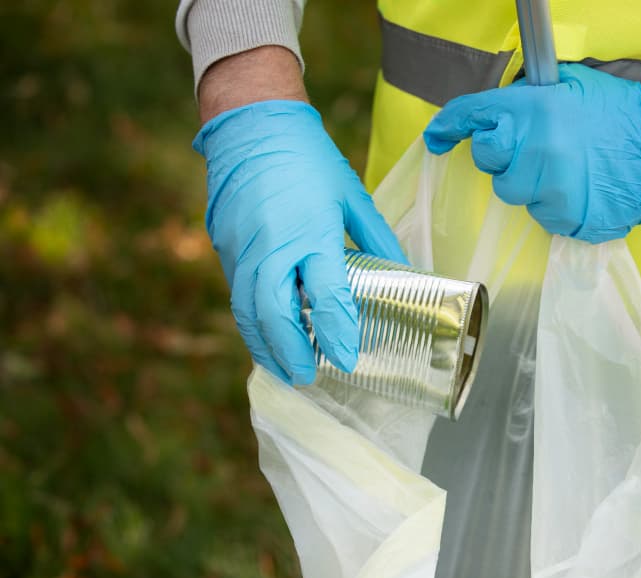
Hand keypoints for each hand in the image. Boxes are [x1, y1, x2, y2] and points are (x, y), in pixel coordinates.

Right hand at [194, 100, 406, 383]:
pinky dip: (253, 322)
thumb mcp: (351, 195)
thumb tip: (404, 274)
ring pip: (249, 311)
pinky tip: (268, 336)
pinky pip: (239, 295)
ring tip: (286, 369)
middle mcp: (272, 248)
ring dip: (266, 345)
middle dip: (292, 352)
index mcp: (311, 233)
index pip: (326, 297)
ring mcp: (243, 250)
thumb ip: (376, 239)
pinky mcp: (225, 248)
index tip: (347, 360)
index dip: (337, 333)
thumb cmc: (308, 158)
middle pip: (276, 315)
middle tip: (309, 377)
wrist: (250, 125)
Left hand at [423, 63, 640, 243]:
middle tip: (537, 151)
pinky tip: (582, 189)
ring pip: (518, 196)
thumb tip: (495, 114)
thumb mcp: (569, 87)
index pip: (473, 117)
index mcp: (534, 111)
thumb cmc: (620, 112)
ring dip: (534, 185)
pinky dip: (557, 205)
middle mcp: (537, 151)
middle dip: (506, 159)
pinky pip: (545, 217)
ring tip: (568, 171)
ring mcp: (552, 190)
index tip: (436, 137)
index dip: (447, 127)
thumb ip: (527, 100)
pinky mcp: (569, 219)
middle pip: (491, 166)